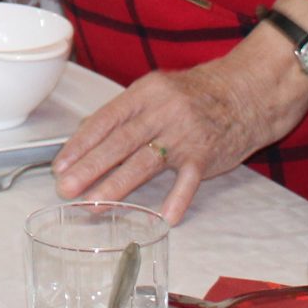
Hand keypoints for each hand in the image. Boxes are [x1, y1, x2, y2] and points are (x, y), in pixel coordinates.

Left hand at [50, 45, 307, 224]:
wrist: (247, 91)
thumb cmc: (196, 93)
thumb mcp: (157, 89)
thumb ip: (126, 111)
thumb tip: (87, 131)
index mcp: (145, 92)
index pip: (105, 119)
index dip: (80, 144)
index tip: (60, 165)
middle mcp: (163, 111)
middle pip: (120, 142)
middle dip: (89, 168)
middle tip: (67, 189)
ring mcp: (185, 134)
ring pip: (145, 162)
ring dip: (117, 187)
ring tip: (95, 205)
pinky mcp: (207, 155)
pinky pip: (188, 180)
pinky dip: (177, 200)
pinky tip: (162, 218)